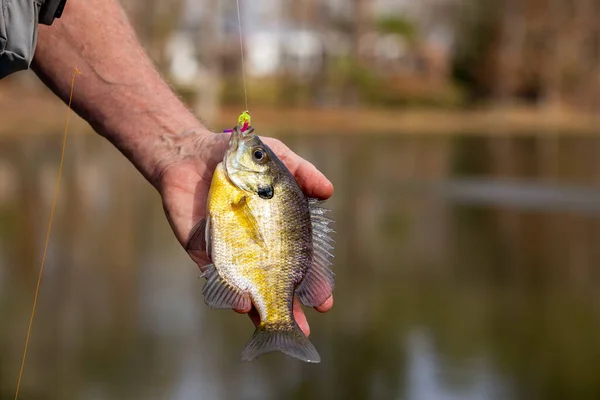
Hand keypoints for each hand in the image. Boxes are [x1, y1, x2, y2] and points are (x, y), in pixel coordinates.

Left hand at [156, 130, 333, 335]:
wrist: (192, 153)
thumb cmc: (240, 157)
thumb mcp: (277, 158)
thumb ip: (303, 172)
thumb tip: (329, 192)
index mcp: (277, 231)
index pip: (298, 264)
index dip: (310, 283)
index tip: (323, 300)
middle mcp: (255, 247)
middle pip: (273, 284)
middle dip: (289, 307)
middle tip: (305, 325)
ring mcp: (228, 252)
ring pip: (245, 288)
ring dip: (258, 309)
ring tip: (274, 324)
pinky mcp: (202, 251)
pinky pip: (215, 276)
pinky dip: (227, 291)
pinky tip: (240, 303)